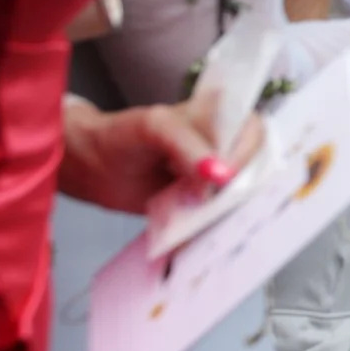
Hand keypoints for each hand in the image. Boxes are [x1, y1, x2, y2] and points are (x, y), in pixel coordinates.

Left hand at [58, 85, 263, 214]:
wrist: (92, 167)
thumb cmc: (123, 135)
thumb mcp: (157, 127)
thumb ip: (189, 146)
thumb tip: (221, 175)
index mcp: (225, 117)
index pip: (255, 134)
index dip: (247, 154)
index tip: (224, 178)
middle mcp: (228, 148)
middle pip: (257, 168)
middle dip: (242, 190)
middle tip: (215, 205)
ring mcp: (217, 181)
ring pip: (243, 197)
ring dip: (230, 214)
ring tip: (205, 221)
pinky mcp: (205, 207)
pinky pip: (221, 219)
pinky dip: (215, 230)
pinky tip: (199, 233)